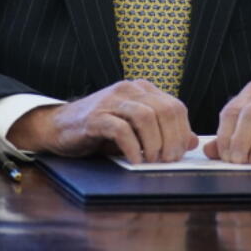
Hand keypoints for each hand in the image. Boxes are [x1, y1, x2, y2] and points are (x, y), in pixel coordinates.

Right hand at [6, 80, 197, 163]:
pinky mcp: (95, 117)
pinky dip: (133, 147)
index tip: (179, 153)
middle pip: (164, 111)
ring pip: (146, 117)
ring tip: (152, 161)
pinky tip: (135, 160)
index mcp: (141, 90)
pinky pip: (121, 130)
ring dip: (155, 143)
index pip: (175, 107)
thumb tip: (191, 141)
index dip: (182, 132)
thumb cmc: (100, 130)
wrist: (59, 126)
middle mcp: (128, 90)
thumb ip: (163, 131)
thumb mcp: (136, 129)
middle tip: (167, 161)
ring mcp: (111, 101)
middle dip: (171, 140)